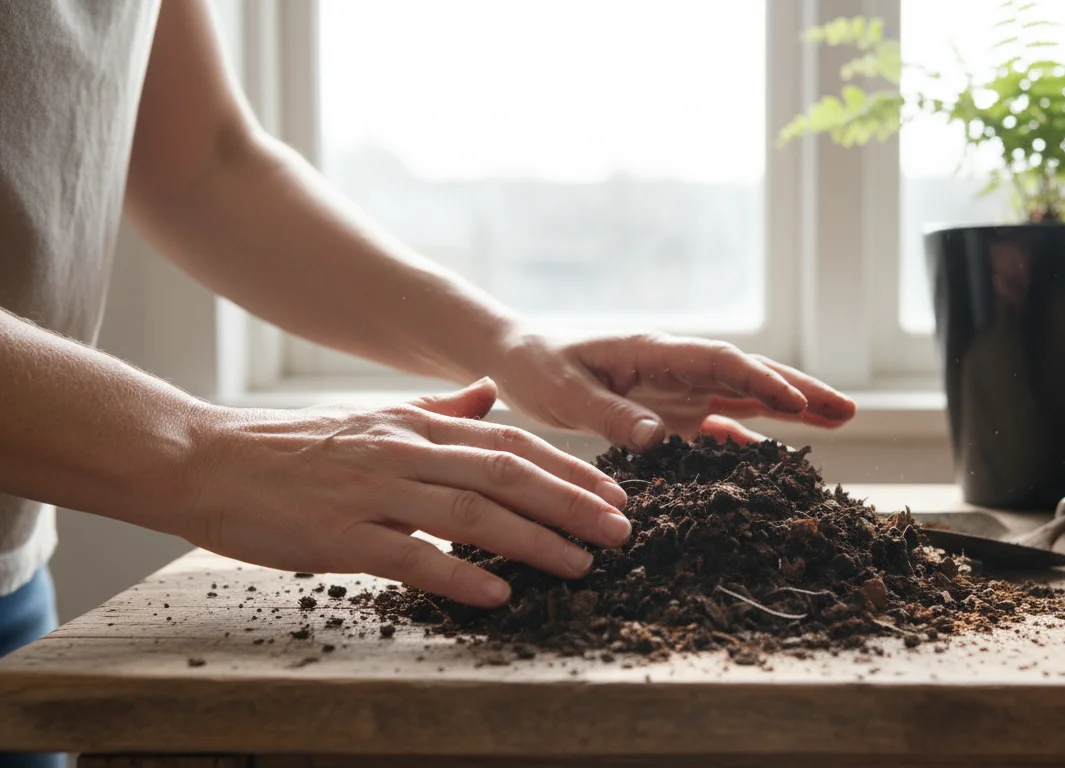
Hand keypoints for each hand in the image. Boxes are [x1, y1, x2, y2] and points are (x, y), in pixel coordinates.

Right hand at [184, 378, 628, 606]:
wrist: (206, 460)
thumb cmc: (293, 449)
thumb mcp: (374, 418)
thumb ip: (438, 410)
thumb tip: (490, 395)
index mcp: (416, 426)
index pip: (512, 443)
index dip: (569, 469)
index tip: (614, 495)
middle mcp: (404, 451)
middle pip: (507, 475)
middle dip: (572, 504)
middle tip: (621, 533)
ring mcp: (372, 491)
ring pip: (471, 514)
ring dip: (533, 541)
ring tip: (579, 566)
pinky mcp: (338, 534)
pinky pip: (409, 557)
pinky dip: (458, 575)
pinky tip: (498, 594)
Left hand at [487, 330, 856, 450]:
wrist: (519, 356)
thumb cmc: (537, 367)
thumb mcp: (563, 393)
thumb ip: (608, 415)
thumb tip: (655, 440)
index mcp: (654, 351)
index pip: (721, 362)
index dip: (762, 381)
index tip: (799, 403)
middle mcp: (676, 365)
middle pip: (749, 374)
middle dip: (800, 390)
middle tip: (849, 411)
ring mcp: (677, 387)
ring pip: (745, 395)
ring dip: (790, 408)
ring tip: (839, 422)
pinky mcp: (669, 409)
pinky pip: (719, 421)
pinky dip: (750, 436)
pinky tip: (775, 456)